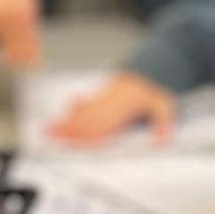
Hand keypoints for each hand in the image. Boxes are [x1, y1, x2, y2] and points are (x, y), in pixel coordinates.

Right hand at [46, 71, 176, 145]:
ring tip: (49, 128)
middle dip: (69, 130)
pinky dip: (73, 109)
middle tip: (51, 138)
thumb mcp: (165, 106)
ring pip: (81, 113)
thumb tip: (163, 139)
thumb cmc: (154, 92)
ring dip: (65, 121)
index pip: (103, 125)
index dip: (90, 135)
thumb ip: (164, 122)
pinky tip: (66, 109)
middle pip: (86, 120)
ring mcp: (103, 100)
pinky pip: (84, 105)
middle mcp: (110, 104)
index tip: (78, 142)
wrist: (148, 71)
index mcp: (123, 108)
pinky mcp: (100, 97)